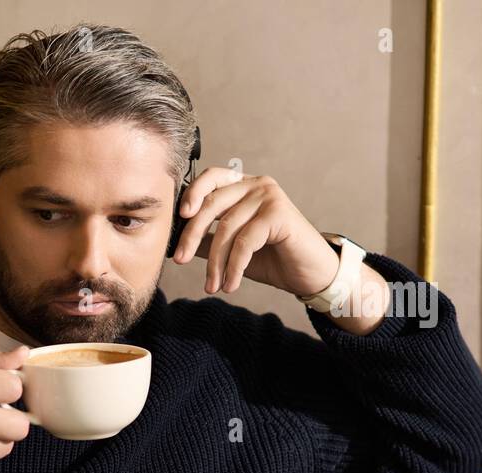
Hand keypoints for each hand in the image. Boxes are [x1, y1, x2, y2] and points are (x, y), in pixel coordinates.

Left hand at [171, 166, 340, 298]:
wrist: (308, 273)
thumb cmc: (272, 258)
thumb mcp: (231, 248)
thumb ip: (207, 239)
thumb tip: (174, 241)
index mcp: (243, 186)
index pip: (211, 178)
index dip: (192, 193)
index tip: (179, 216)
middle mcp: (256, 184)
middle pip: (212, 204)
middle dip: (192, 235)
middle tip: (179, 260)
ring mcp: (269, 196)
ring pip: (227, 228)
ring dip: (215, 262)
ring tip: (212, 285)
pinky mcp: (279, 213)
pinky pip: (245, 241)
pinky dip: (234, 266)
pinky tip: (230, 284)